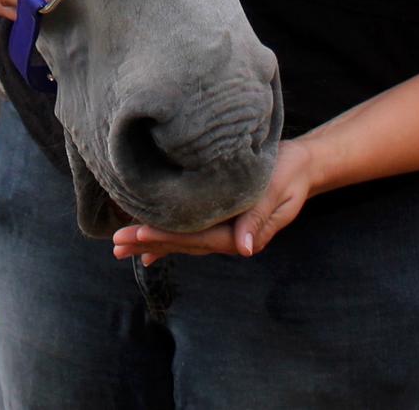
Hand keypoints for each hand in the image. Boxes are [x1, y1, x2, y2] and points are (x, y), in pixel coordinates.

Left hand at [111, 137, 314, 263]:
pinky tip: (147, 250)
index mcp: (242, 233)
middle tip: (116, 244)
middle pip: (184, 243)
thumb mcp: (279, 191)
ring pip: (183, 240)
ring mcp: (224, 231)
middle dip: (149, 242)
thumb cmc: (289, 172)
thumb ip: (260, 218)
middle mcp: (230, 238)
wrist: (302, 166)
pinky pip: (190, 233)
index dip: (166, 236)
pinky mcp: (221, 220)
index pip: (197, 238)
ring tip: (121, 248)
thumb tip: (246, 249)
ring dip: (152, 243)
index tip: (137, 234)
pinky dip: (167, 240)